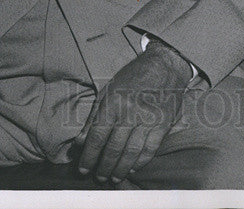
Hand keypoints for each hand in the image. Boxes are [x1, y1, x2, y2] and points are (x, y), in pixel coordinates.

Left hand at [76, 39, 193, 183]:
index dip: (89, 156)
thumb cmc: (133, 77)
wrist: (164, 66)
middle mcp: (130, 112)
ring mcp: (148, 119)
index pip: (97, 137)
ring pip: (131, 152)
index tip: (83, 169)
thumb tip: (79, 142)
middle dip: (104, 166)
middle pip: (114, 148)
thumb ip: (93, 118)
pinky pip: (150, 148)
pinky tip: (133, 167)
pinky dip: (141, 161)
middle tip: (99, 177)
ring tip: (114, 177)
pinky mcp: (163, 123)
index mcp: (113, 103)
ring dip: (121, 169)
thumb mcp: (107, 91)